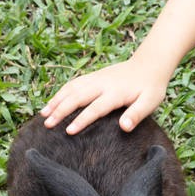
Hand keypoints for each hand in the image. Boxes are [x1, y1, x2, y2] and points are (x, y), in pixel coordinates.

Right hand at [40, 58, 168, 133]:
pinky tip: (52, 102)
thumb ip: (137, 114)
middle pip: (77, 97)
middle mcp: (102, 84)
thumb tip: (124, 127)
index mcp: (116, 93)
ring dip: (56, 100)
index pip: (95, 108)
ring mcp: (96, 78)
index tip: (68, 131)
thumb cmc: (151, 87)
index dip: (82, 120)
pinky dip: (60, 92)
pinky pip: (73, 83)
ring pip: (71, 88)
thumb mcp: (150, 102)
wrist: (150, 64)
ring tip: (43, 115)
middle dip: (60, 110)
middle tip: (47, 125)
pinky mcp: (94, 76)